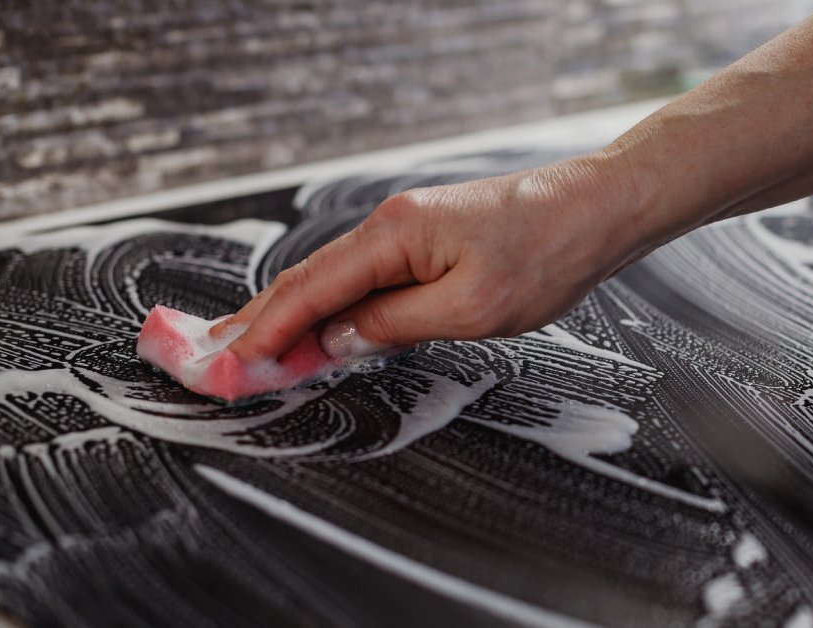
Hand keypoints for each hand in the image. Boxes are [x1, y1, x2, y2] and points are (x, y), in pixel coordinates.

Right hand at [214, 151, 653, 360]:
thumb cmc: (547, 252)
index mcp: (393, 235)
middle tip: (217, 357)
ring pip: (337, 279)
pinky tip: (326, 328)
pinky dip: (337, 305)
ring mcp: (409, 228)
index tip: (229, 363)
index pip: (310, 290)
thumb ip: (395, 326)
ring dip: (297, 316)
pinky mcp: (429, 239)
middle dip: (263, 322)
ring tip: (255, 350)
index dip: (266, 332)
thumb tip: (339, 340)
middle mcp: (392, 223)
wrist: (596, 210)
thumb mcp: (470, 309)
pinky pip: (367, 276)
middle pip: (311, 279)